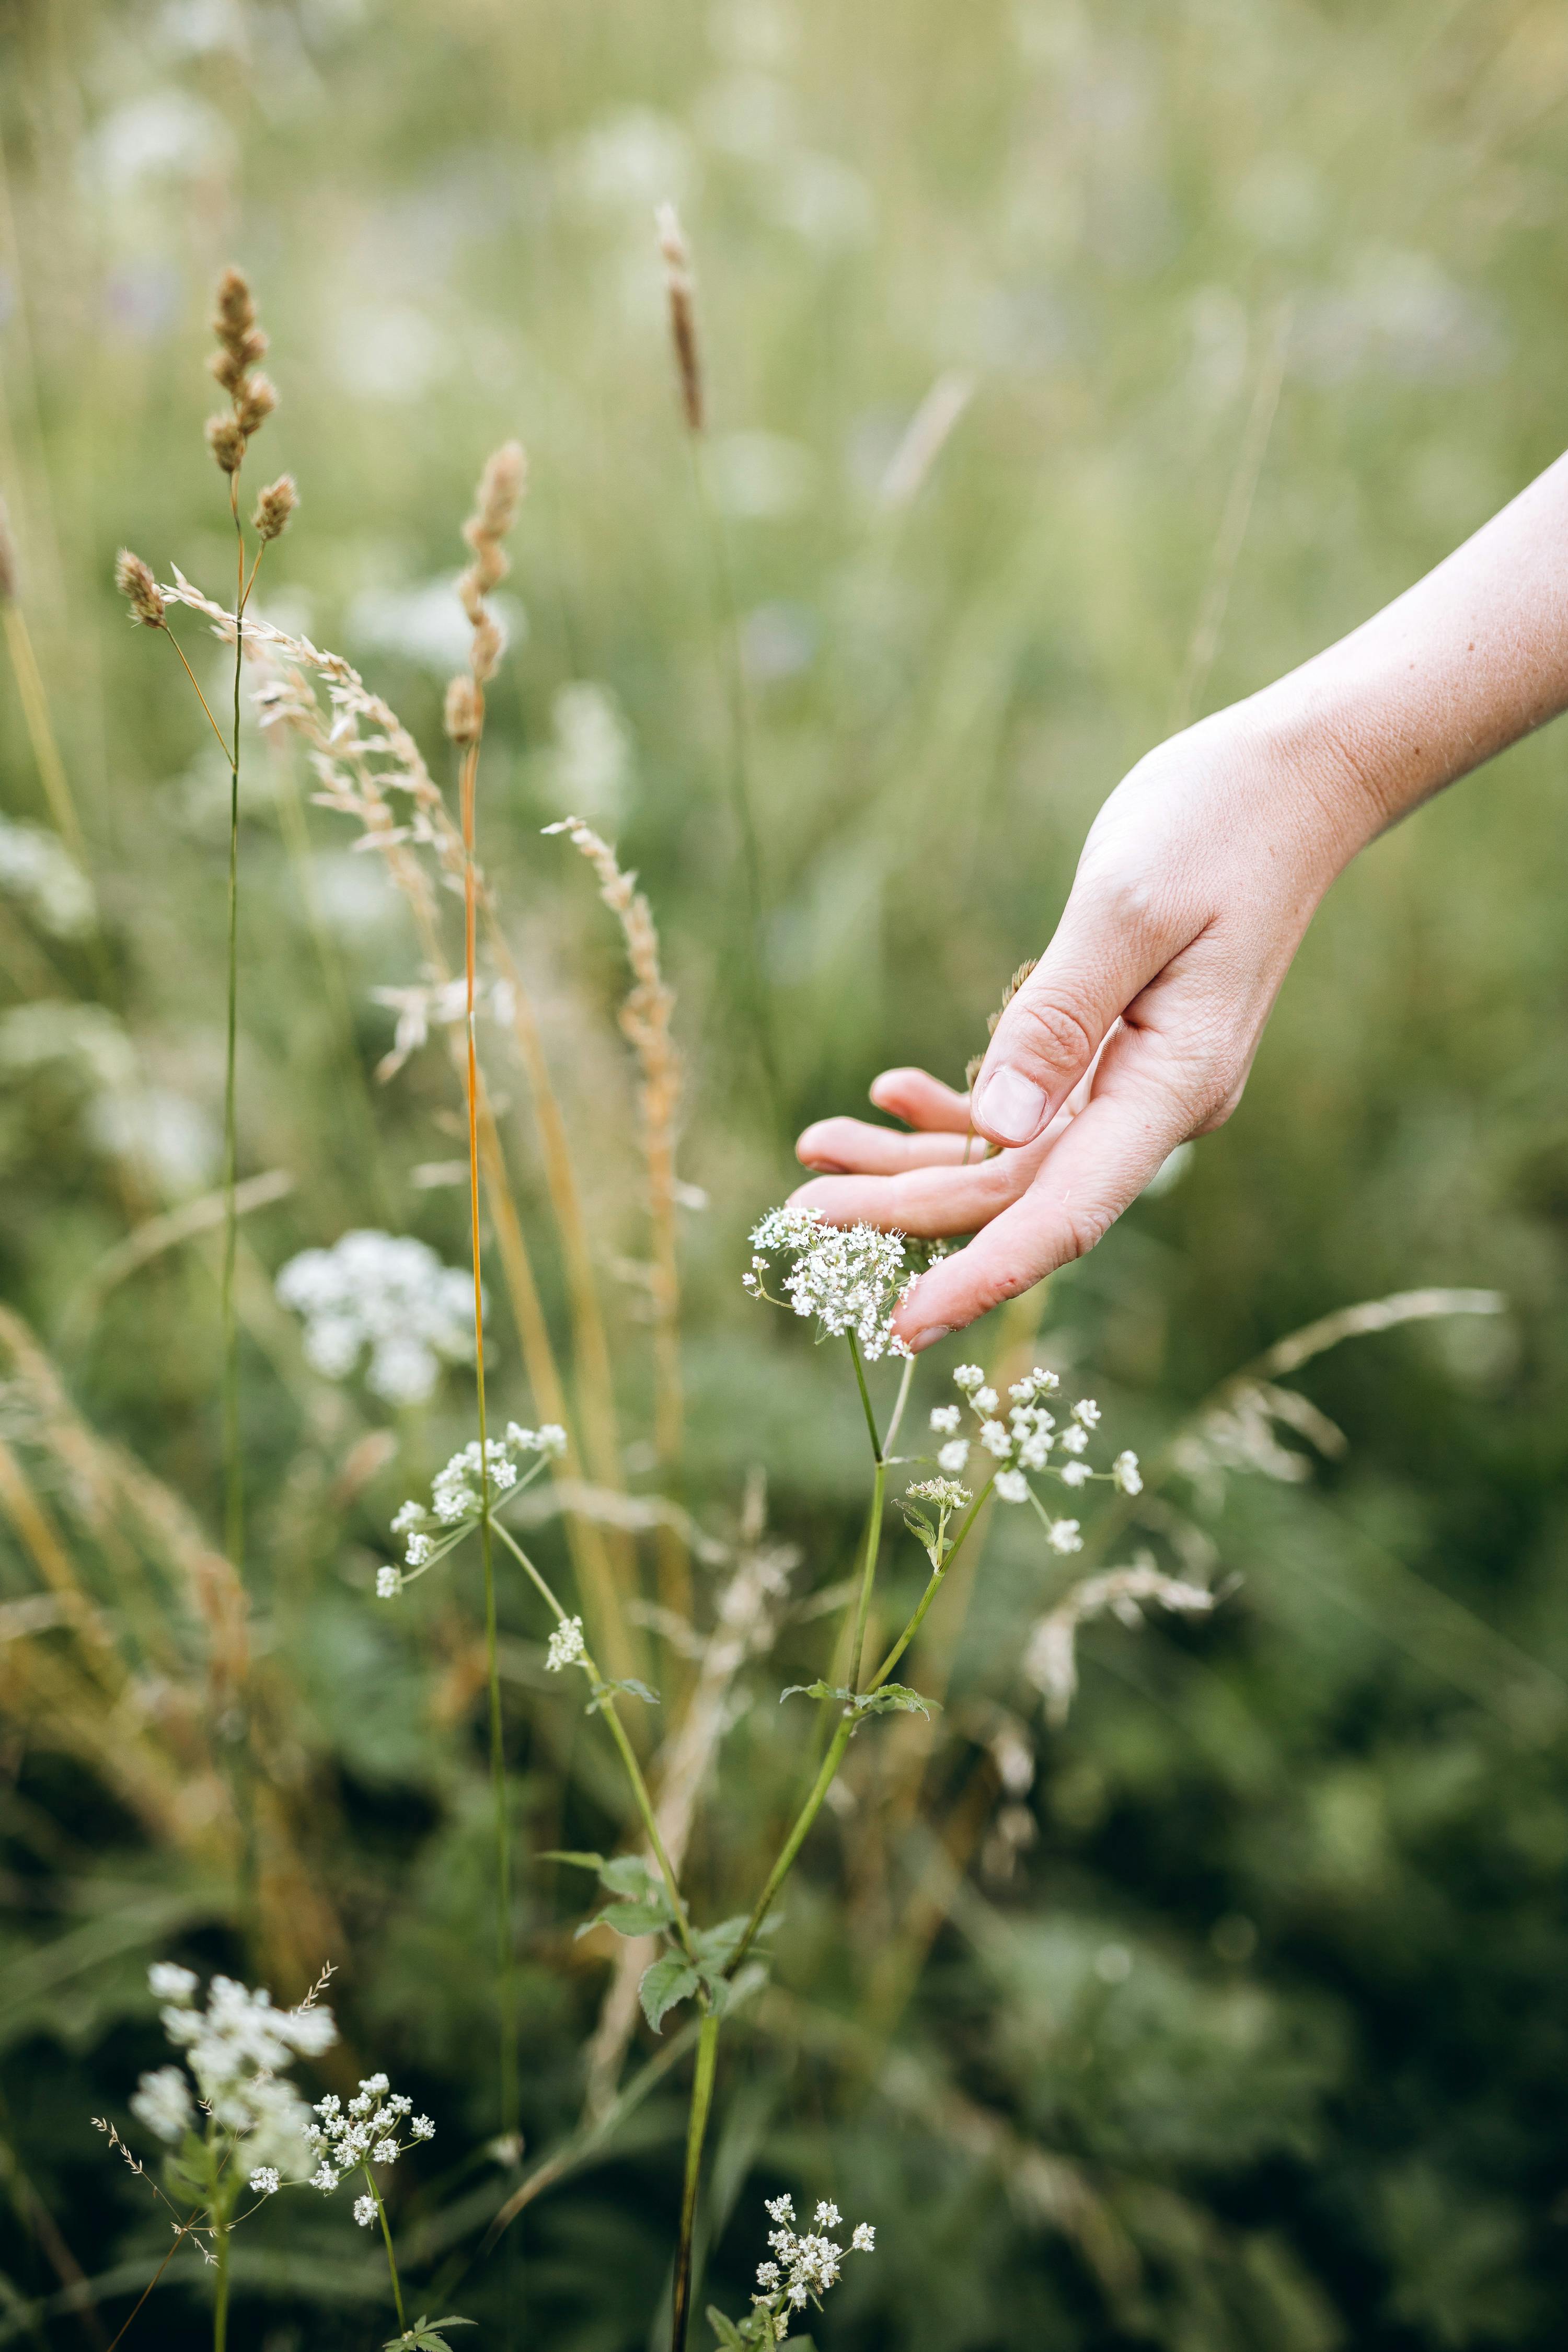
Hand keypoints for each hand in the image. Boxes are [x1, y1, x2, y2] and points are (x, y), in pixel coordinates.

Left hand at [791, 697, 1372, 1347]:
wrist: (1293, 783)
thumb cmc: (1217, 826)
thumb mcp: (1125, 909)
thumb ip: (1057, 1021)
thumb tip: (993, 1126)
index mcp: (1172, 1087)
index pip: (1065, 1215)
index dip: (981, 1274)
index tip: (904, 1325)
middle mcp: (1155, 1108)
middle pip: (1017, 1194)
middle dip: (908, 1210)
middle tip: (800, 1213)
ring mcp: (1135, 1086)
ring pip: (1009, 1160)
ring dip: (914, 1162)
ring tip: (817, 1151)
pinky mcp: (1116, 1053)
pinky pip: (1025, 1113)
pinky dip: (955, 1110)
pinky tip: (889, 1093)